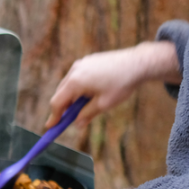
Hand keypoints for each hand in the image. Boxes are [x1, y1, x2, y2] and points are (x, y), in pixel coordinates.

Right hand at [46, 41, 179, 129]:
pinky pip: (77, 77)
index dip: (54, 116)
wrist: (138, 63)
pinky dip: (78, 87)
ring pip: (68, 84)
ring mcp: (80, 64)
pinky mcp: (88, 61)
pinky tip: (90, 93)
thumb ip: (87, 115)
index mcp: (75, 82)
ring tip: (83, 106)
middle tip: (66, 120)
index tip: (50, 127)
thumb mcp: (104, 104)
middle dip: (63, 107)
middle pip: (60, 93)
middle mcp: (74, 71)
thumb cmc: (122, 84)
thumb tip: (77, 124)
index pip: (57, 102)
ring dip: (71, 97)